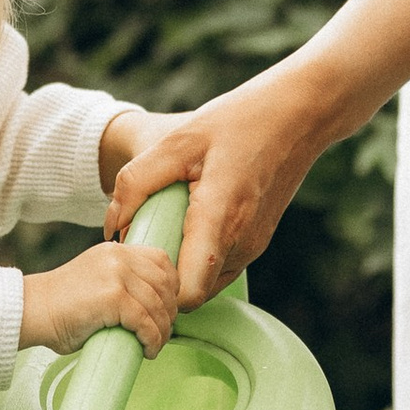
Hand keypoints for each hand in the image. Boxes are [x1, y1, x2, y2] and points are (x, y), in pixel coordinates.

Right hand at [20, 240, 179, 359]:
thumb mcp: (96, 281)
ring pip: (158, 305)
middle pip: (164, 283)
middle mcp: (118, 257)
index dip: (171, 286)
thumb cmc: (60, 307)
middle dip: (169, 312)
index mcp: (115, 251)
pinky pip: (146, 321)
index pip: (160, 260)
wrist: (31, 312)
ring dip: (162, 331)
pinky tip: (147, 350)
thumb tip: (152, 307)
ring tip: (154, 345)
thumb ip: (122, 284)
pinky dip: (152, 339)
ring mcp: (116, 275)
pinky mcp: (113, 297)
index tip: (167, 308)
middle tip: (163, 332)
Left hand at [104, 59, 338, 306]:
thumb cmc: (236, 122)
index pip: (187, 293)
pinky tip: (188, 223)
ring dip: (181, 267)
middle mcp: (241, 243)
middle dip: (163, 277)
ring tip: (165, 227)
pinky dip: (199, 258)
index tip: (139, 262)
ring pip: (206, 284)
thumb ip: (137, 183)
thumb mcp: (177, 141)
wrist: (296, 117)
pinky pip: (220, 268)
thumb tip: (112, 228)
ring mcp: (253, 247)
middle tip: (143, 240)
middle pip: (191, 293)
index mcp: (221, 218)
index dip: (157, 289)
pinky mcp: (258, 243)